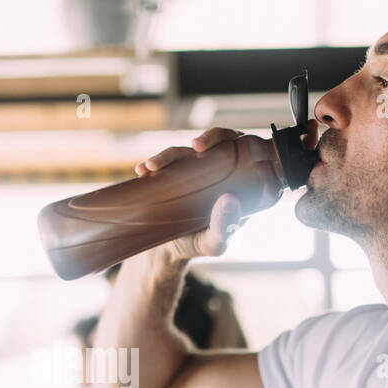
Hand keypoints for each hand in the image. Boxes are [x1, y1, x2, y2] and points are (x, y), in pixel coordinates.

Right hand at [134, 128, 246, 261]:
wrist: (166, 250)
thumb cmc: (197, 245)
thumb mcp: (213, 243)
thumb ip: (224, 227)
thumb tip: (230, 199)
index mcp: (239, 185)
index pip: (246, 153)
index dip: (238, 141)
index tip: (223, 149)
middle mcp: (219, 173)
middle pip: (221, 142)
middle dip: (209, 137)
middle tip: (196, 145)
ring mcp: (196, 170)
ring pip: (187, 151)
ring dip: (169, 155)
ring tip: (151, 167)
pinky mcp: (174, 173)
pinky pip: (165, 162)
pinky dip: (153, 164)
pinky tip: (142, 171)